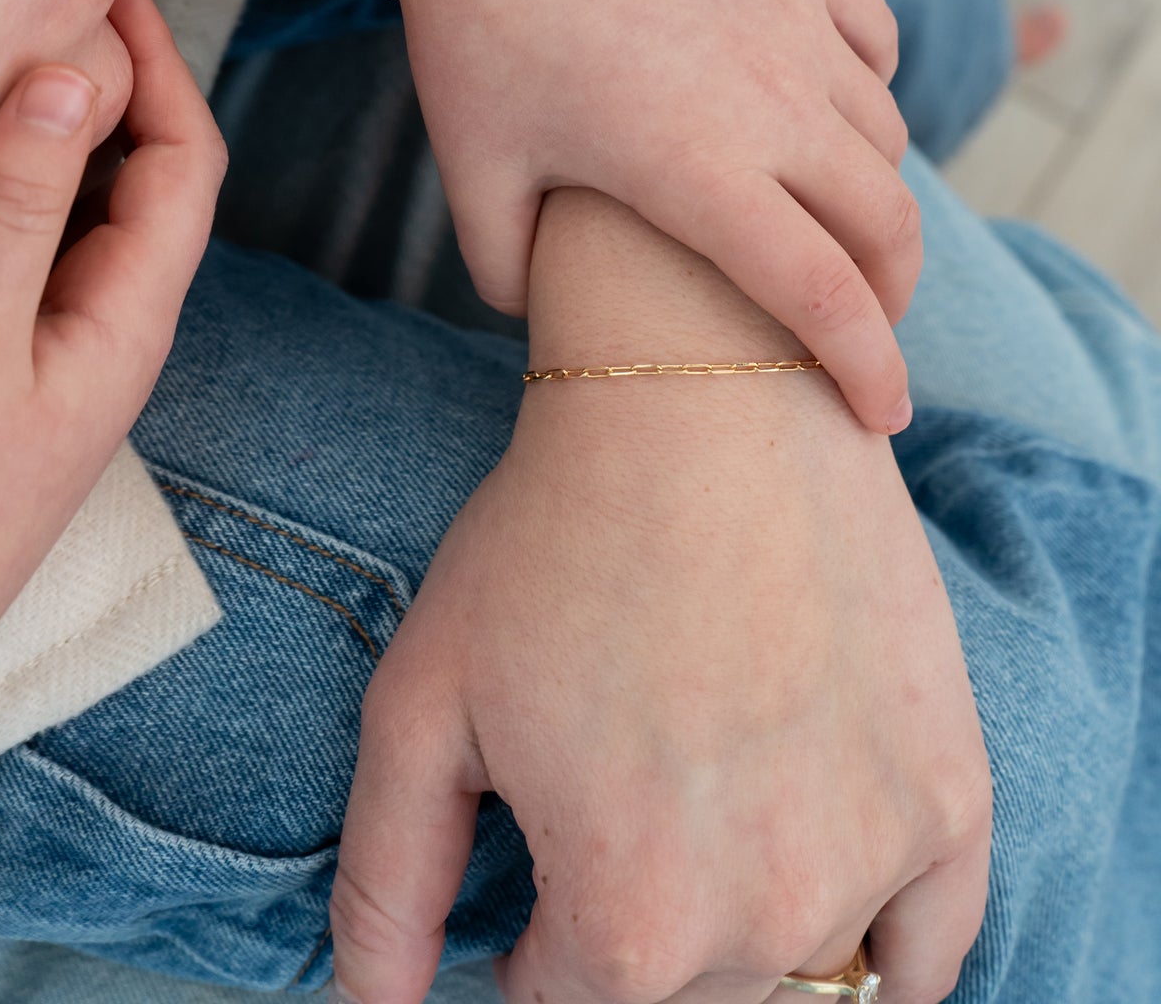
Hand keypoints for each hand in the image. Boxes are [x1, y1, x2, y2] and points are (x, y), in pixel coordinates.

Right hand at [0, 0, 226, 657]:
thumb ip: (16, 214)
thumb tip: (68, 78)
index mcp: (129, 317)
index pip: (182, 159)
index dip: (159, 60)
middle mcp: (109, 324)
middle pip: (139, 171)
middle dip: (111, 78)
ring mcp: (58, 346)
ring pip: (80, 204)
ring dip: (57, 126)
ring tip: (6, 48)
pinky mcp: (10, 365)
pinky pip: (29, 246)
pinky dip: (13, 183)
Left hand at [267, 0, 918, 432]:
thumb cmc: (476, 32)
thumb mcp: (478, 173)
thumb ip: (510, 272)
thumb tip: (542, 314)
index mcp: (700, 171)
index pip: (825, 300)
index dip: (870, 371)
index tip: (888, 416)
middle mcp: (773, 101)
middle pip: (886, 227)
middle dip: (890, 294)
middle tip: (864, 321)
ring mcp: (796, 20)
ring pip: (886, 136)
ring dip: (872, 194)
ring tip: (831, 217)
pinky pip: (874, 43)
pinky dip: (869, 90)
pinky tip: (827, 103)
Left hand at [329, 194, 990, 1003]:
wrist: (703, 396)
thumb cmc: (551, 538)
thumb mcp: (421, 703)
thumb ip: (387, 884)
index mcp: (627, 923)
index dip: (536, 932)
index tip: (545, 839)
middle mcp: (765, 918)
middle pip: (685, 993)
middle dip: (636, 919)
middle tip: (627, 783)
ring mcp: (875, 859)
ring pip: (792, 969)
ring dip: (743, 914)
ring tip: (708, 780)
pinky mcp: (953, 796)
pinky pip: (927, 950)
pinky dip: (879, 939)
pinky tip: (823, 866)